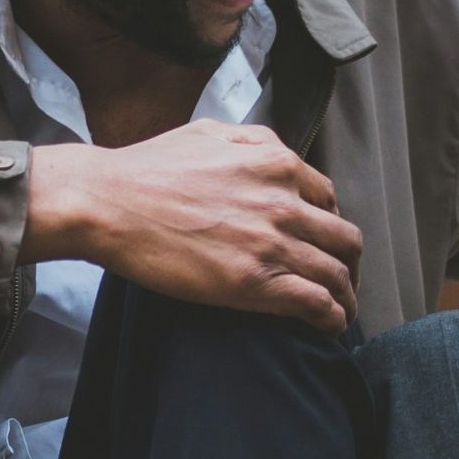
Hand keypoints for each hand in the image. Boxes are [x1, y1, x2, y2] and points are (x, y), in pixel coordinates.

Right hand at [25, 120, 362, 333]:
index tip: (322, 243)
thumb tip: (272, 153)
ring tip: (342, 311)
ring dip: (346, 296)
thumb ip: (251, 140)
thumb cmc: (147, 169)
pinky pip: (317, 304)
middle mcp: (284, 202)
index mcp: (276, 163)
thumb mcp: (209, 132)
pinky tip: (329, 326)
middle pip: (344, 239)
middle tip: (341, 280)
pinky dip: (332, 318)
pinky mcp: (256, 283)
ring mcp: (273, 243)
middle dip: (348, 263)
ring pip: (337, 274)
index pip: (328, 200)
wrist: (109, 203)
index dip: (330, 225)